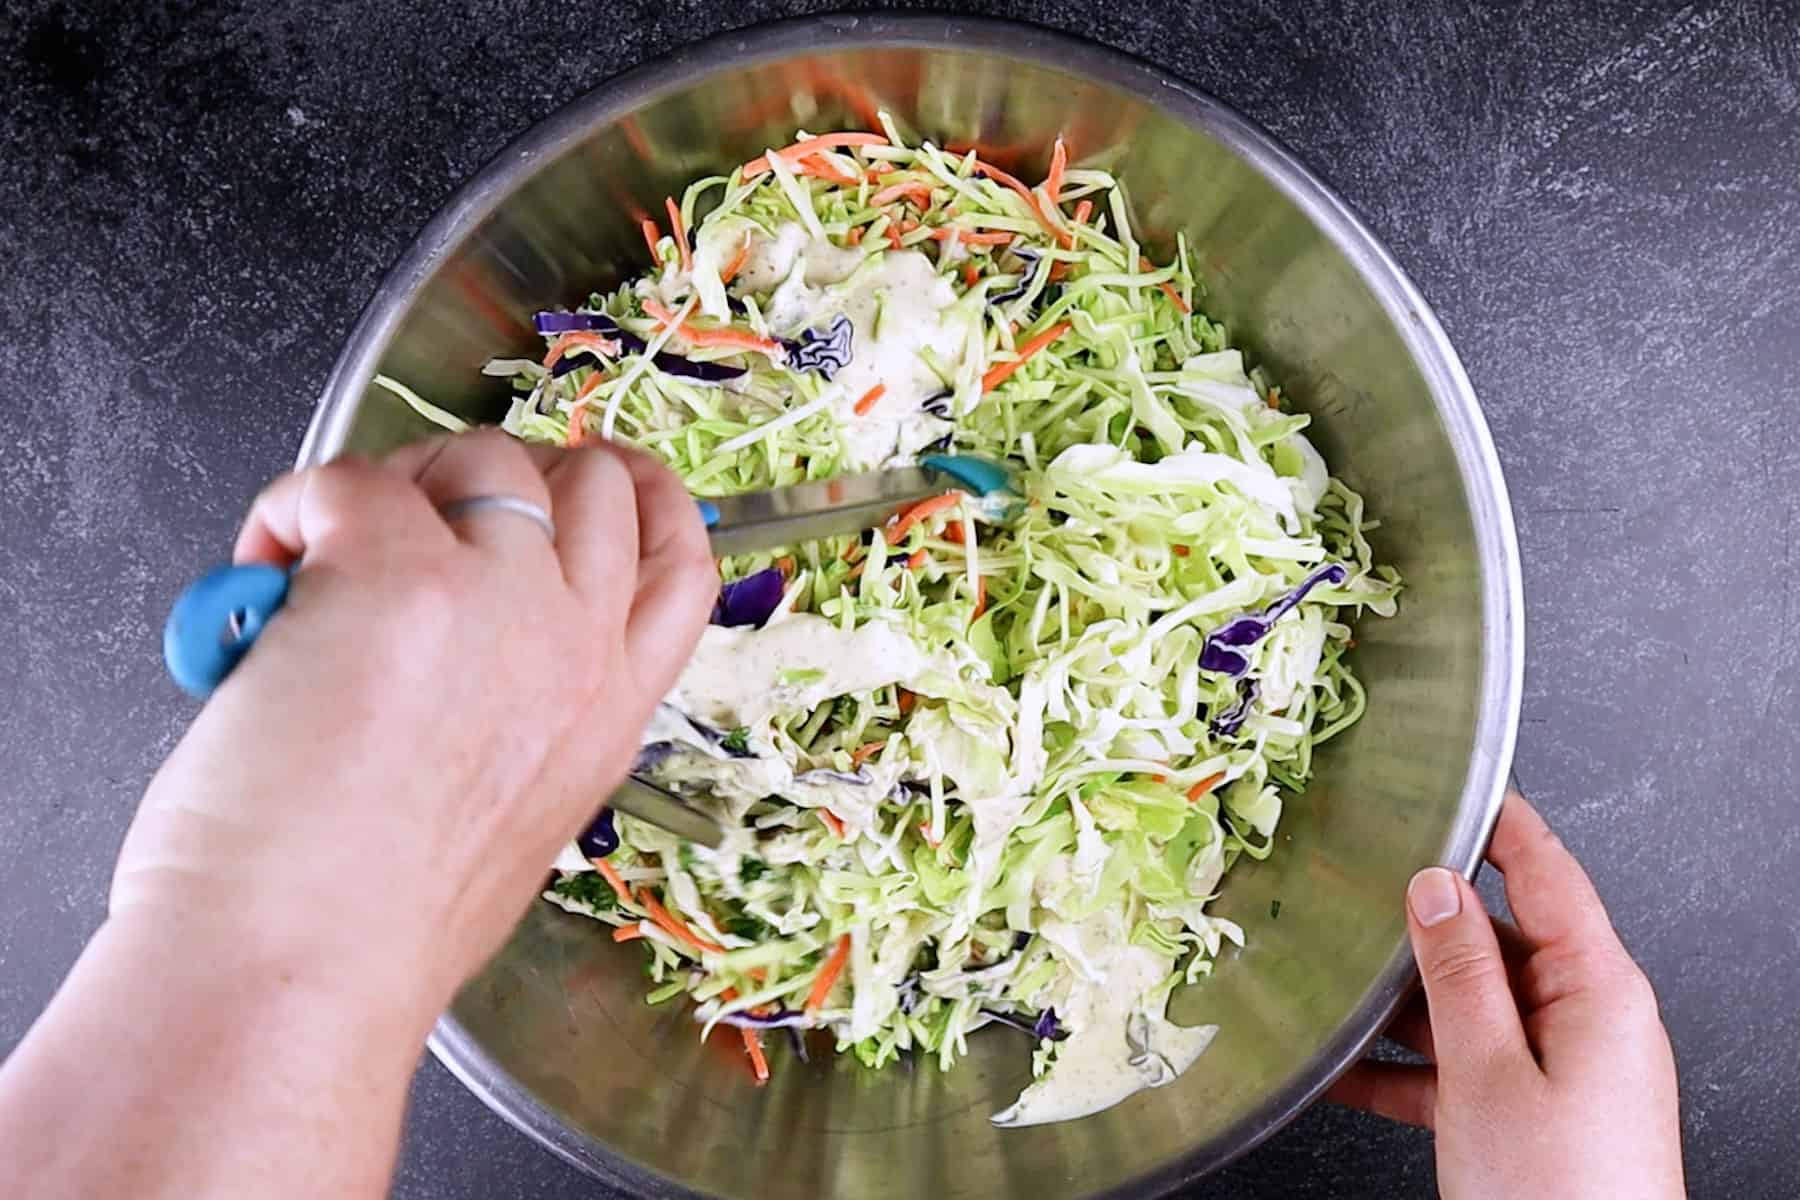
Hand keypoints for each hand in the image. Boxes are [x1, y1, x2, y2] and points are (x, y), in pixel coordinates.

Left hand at [112, 430, 715, 1001]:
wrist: (295, 973)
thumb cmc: (375, 933)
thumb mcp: (516, 823)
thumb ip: (524, 716)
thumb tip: (460, 643)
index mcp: (608, 713)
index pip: (677, 560)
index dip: (643, 492)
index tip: (594, 470)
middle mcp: (575, 646)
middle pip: (595, 482)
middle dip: (509, 472)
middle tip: (423, 516)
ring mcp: (498, 602)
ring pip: (484, 457)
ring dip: (401, 483)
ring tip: (325, 561)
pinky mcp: (394, 576)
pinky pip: (348, 480)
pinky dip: (296, 506)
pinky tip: (268, 570)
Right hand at [1328, 788, 1683, 1196]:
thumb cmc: (1560, 1195)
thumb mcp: (1488, 1072)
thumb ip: (1458, 973)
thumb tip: (1435, 889)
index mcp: (1597, 989)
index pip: (1547, 872)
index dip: (1499, 822)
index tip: (1454, 784)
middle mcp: (1586, 1018)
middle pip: (1495, 939)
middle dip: (1420, 927)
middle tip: (1353, 901)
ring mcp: (1559, 1066)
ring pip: (1468, 1005)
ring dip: (1401, 1006)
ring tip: (1333, 994)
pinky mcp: (1532, 1111)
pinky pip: (1460, 1066)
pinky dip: (1405, 1067)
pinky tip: (1344, 1073)